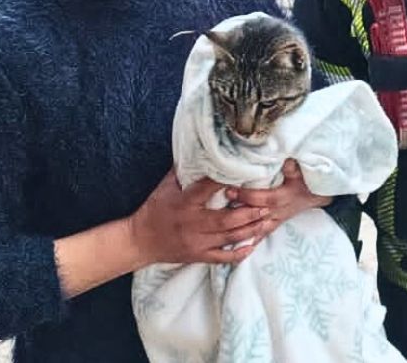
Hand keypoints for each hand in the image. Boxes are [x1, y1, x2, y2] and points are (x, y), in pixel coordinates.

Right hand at [128, 168, 271, 264]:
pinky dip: (239, 253)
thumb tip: (200, 149)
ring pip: (229, 237)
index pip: (208, 189)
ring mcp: (197, 242)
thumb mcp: (165, 186)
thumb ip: (183, 170)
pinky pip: (222, 257)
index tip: (245, 174)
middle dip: (248, 212)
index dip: (227, 181)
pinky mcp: (198, 256)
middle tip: (266, 204)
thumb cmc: (154, 209)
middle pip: (226, 219)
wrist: (140, 241)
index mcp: (185, 202)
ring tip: (266, 220)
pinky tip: (253, 246)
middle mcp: (193, 223)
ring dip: (250, 230)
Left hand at [226, 160, 330, 232]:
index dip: (246, 196)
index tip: (229, 190)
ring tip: (220, 229)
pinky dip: (247, 241)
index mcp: (283, 197)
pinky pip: (260, 235)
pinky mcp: (273, 224)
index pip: (262, 198)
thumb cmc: (307, 181)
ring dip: (239, 228)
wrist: (317, 195)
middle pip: (255, 214)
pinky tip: (232, 247)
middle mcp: (278, 211)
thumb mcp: (301, 172)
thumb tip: (285, 159)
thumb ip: (292, 167)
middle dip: (236, 211)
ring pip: (255, 227)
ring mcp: (275, 220)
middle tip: (217, 207)